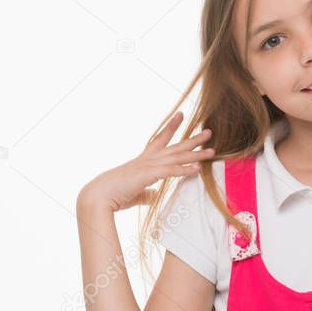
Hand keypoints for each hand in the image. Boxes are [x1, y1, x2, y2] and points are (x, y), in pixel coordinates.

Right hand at [78, 111, 215, 213]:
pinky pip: (171, 171)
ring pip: (177, 157)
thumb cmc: (114, 194)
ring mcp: (149, 165)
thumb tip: (153, 195)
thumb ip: (146, 193)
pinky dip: (184, 170)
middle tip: (209, 132)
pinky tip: (197, 169)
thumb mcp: (135, 192)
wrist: (99, 195)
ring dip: (196, 154)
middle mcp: (148, 159)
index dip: (171, 127)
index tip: (180, 115)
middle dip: (193, 139)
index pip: (161, 139)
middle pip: (176, 146)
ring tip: (212, 150)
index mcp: (144, 160)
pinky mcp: (148, 175)